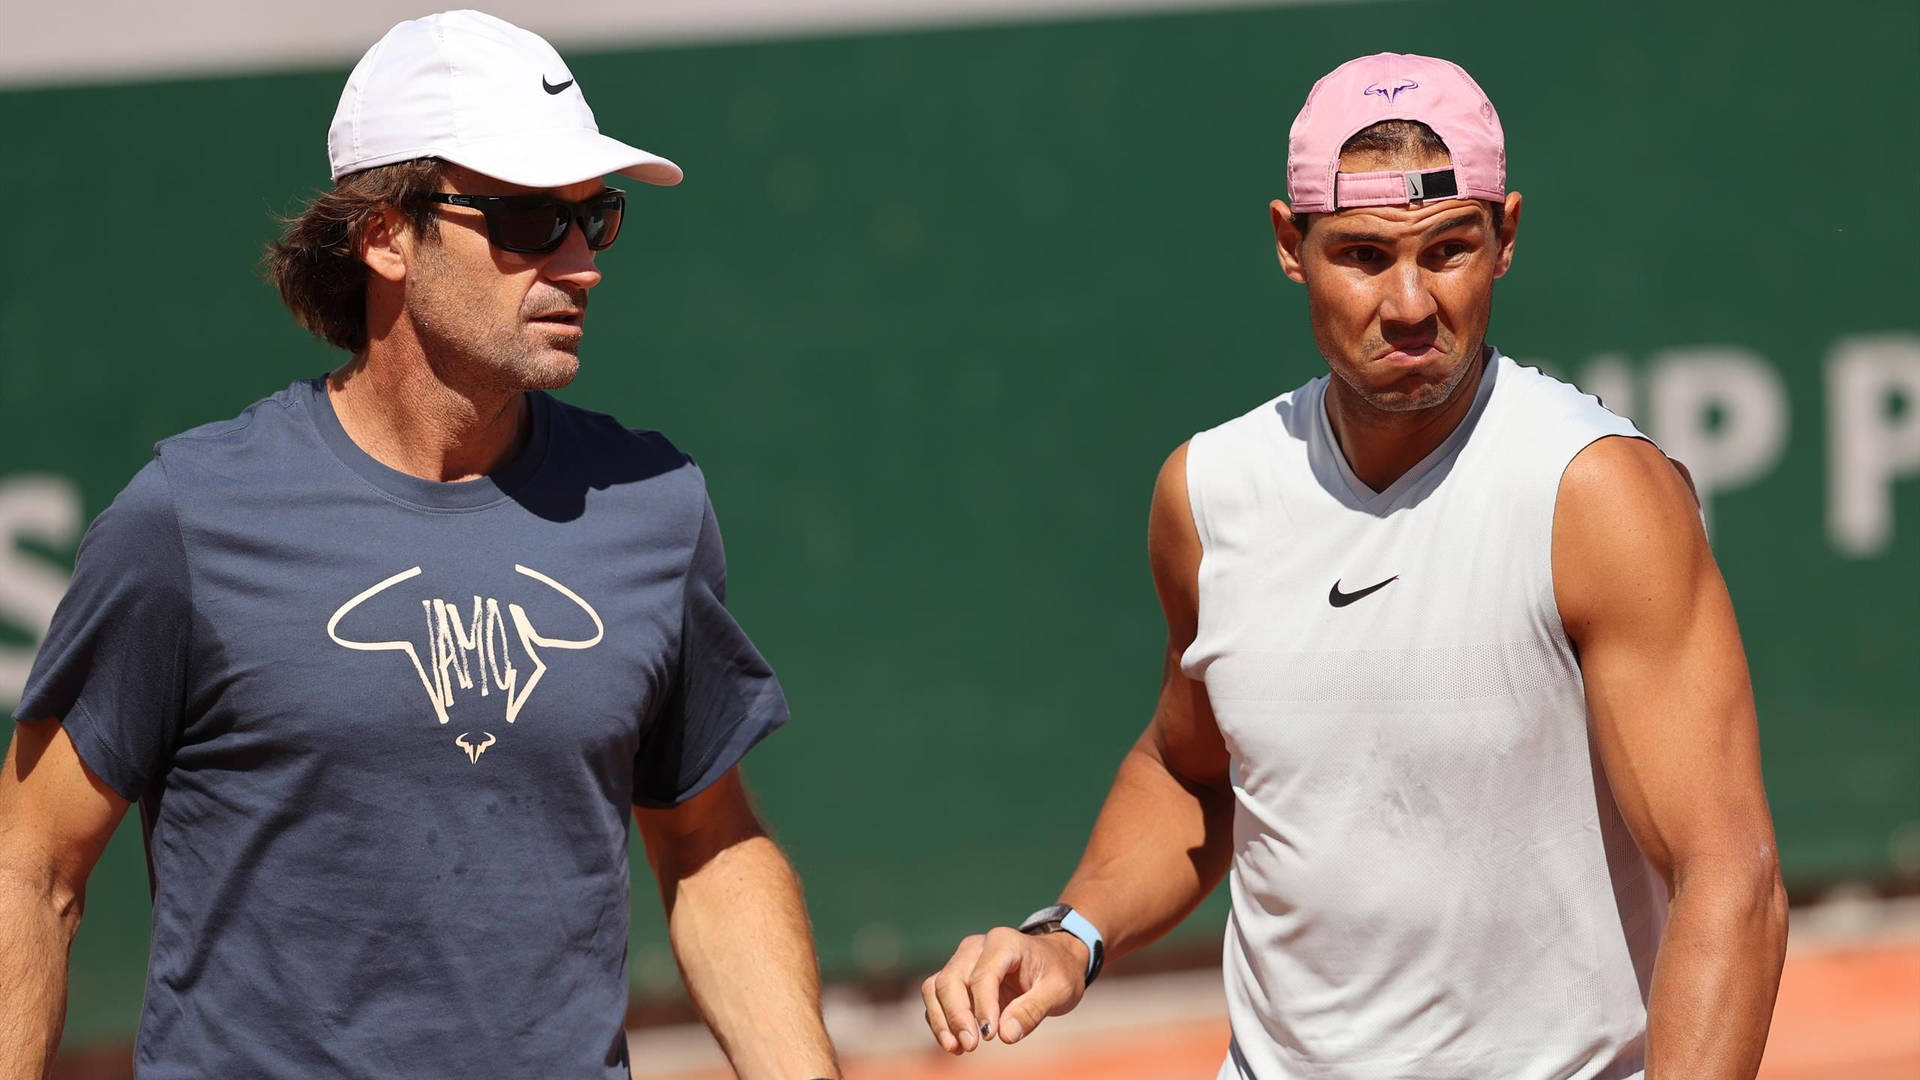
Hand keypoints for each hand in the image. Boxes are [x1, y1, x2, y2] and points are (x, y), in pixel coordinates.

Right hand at [921, 926, 1089, 1053]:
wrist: (1056, 961)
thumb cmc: (1059, 972)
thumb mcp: (1059, 990)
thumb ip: (1033, 1010)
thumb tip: (1005, 1035)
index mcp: (1004, 942)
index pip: (982, 975)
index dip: (982, 1007)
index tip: (990, 1036)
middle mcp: (976, 947)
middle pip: (951, 980)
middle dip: (956, 1016)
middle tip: (971, 1046)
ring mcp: (963, 961)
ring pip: (936, 987)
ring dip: (941, 1020)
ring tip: (956, 1048)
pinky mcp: (957, 978)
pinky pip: (937, 998)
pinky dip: (941, 1021)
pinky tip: (955, 1044)